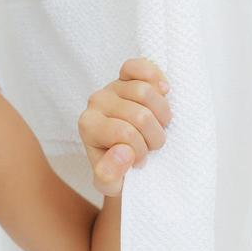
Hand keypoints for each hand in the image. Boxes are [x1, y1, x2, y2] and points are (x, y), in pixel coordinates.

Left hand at [79, 57, 171, 196]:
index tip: (138, 161)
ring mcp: (111, 86)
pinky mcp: (125, 75)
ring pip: (147, 92)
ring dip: (162, 114)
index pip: (126, 135)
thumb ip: (109, 175)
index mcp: (88, 126)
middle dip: (154, 136)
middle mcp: (96, 102)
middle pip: (141, 115)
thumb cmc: (115, 168)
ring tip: (159, 126)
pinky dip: (156, 78)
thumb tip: (123, 152)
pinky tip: (163, 92)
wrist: (120, 155)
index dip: (141, 151)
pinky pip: (141, 66)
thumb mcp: (109, 184)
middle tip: (152, 146)